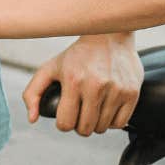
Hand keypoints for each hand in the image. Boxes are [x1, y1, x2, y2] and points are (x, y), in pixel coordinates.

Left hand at [23, 33, 142, 135]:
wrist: (109, 36)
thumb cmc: (77, 54)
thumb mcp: (50, 68)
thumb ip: (33, 93)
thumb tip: (32, 119)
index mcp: (73, 80)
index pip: (65, 123)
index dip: (63, 123)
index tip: (66, 115)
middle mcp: (96, 86)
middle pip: (85, 128)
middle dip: (79, 126)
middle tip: (79, 114)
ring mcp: (116, 89)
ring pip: (102, 128)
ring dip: (95, 123)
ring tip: (93, 109)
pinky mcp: (132, 92)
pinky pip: (120, 123)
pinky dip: (112, 122)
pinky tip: (106, 109)